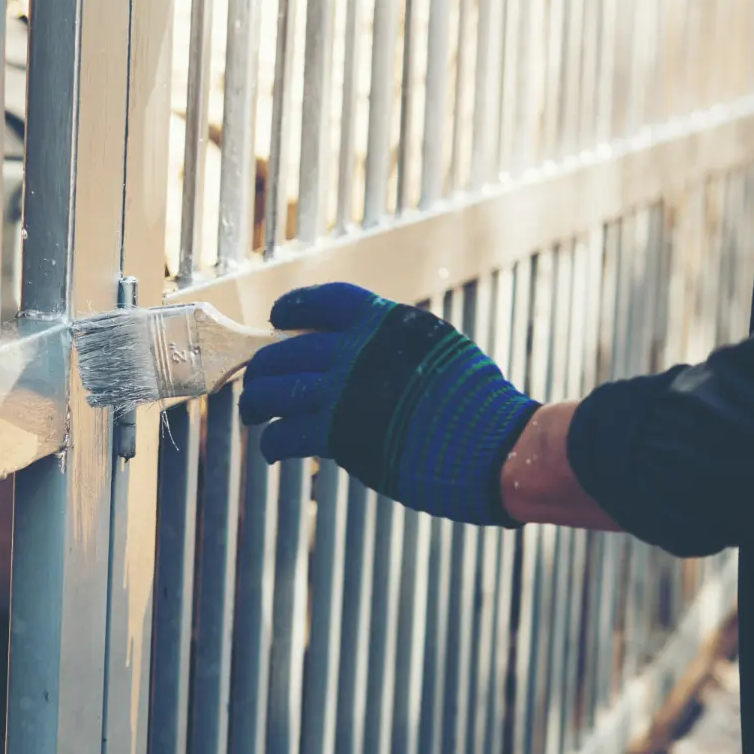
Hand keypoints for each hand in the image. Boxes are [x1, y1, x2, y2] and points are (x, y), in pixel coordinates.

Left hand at [238, 282, 538, 525]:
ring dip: (257, 404)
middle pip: (285, 352)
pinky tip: (272, 451)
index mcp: (386, 323)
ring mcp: (346, 391)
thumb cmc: (478, 406)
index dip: (292, 308)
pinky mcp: (340, 435)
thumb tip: (358, 351)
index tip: (276, 319)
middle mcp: (359, 350)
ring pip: (275, 391)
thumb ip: (394, 347)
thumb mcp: (438, 350)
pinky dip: (273, 444)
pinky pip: (286, 434)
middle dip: (263, 370)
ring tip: (255, 415)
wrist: (498, 447)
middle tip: (258, 383)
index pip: (324, 302)